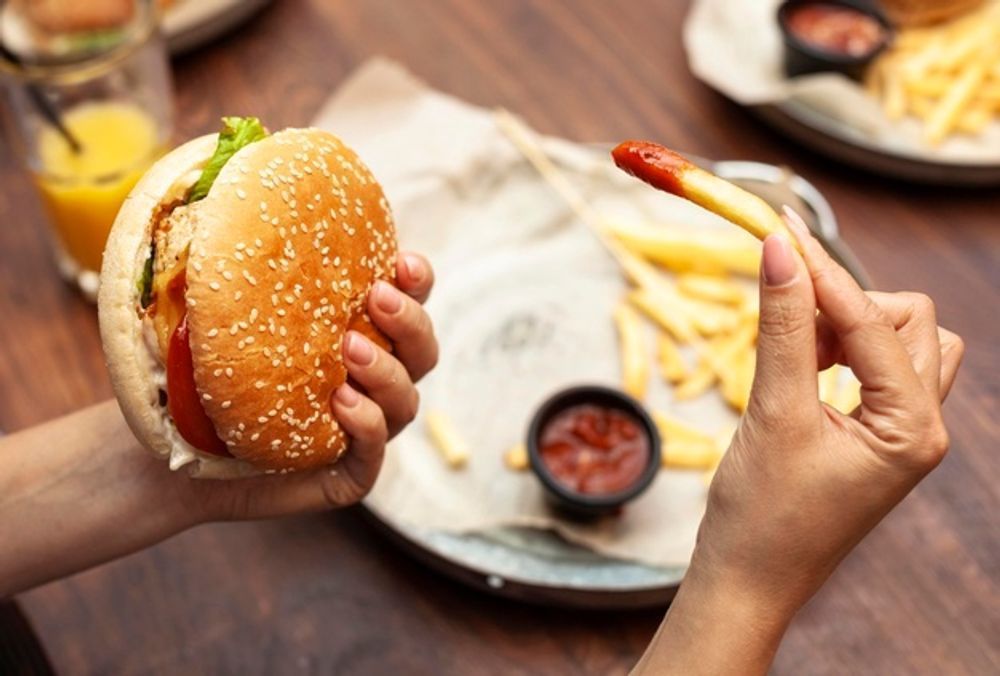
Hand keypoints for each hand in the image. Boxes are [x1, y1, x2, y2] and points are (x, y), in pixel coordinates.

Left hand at [189, 252, 437, 521]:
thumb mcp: (210, 312)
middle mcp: (369, 382)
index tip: (403, 262)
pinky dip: (369, 426)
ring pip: (407, 402)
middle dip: (411, 322)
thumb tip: (218, 175)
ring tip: (350, 353)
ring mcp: (362, 431)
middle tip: (376, 299)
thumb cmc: (194, 378)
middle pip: (422, 351)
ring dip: (388, 373)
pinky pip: (374, 453)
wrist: (167, 459)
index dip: (418, 283)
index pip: (407, 304)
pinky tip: (342, 404)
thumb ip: (229, 257)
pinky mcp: (345, 475)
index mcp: (355, 335)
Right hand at [635, 213, 962, 674]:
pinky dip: (841, 349)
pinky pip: (877, 368)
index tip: (779, 228)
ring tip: (791, 342)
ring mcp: (901, 432)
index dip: (823, 275)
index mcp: (912, 428)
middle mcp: (920, 426)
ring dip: (849, 325)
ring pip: (902, 342)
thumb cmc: (762, 514)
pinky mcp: (875, 435)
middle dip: (847, 304)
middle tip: (783, 310)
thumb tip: (781, 250)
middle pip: (910, 322)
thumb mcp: (772, 412)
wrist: (747, 579)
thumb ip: (780, 326)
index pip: (873, 322)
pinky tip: (797, 360)